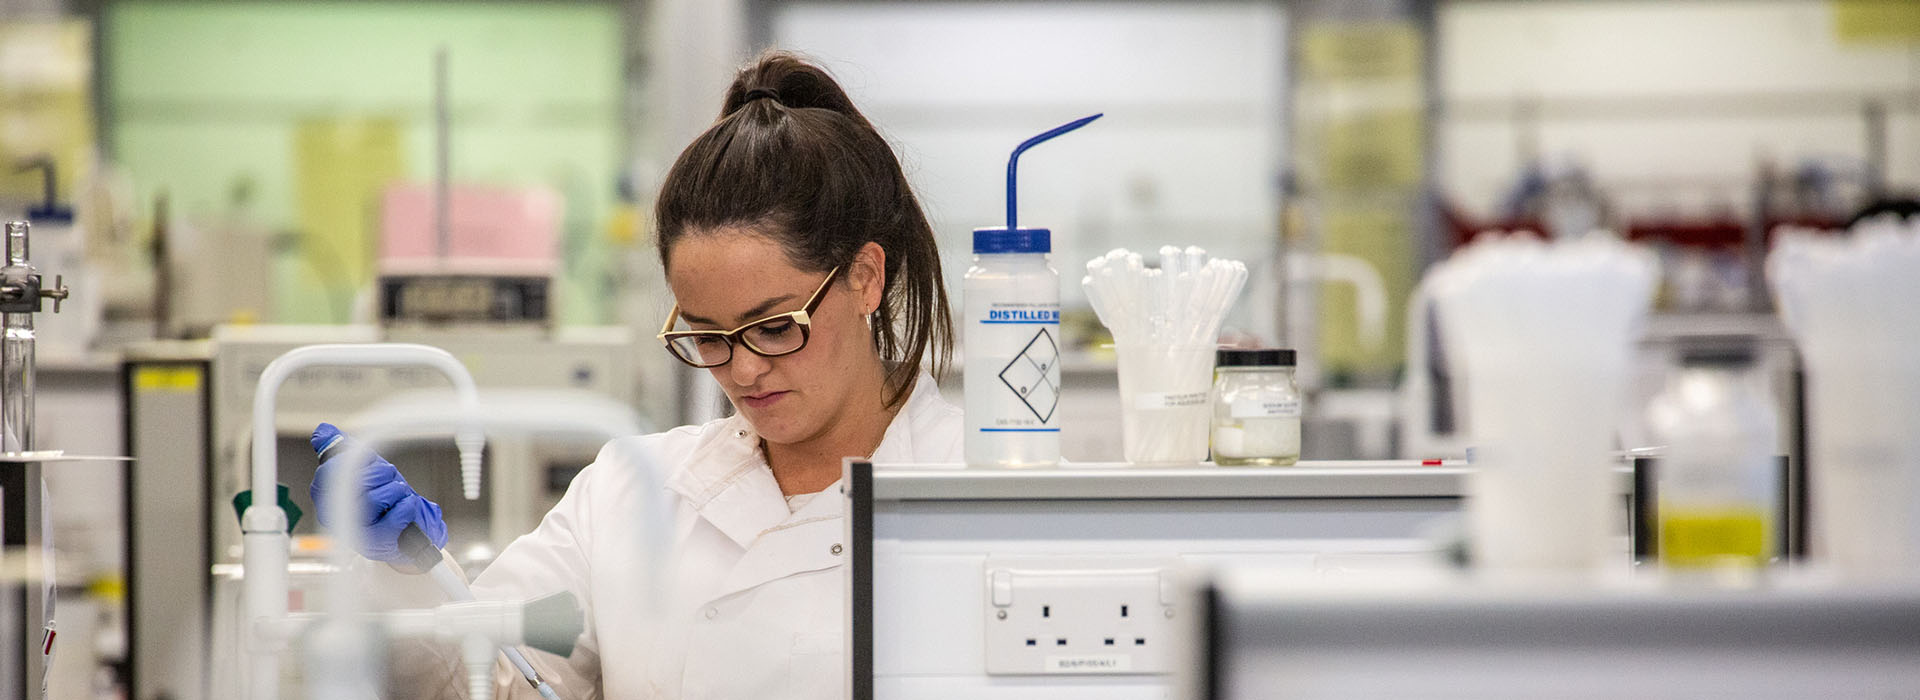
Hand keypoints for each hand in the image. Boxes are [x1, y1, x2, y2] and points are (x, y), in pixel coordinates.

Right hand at [309, 423, 448, 564]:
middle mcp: (335, 516)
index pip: (330, 471)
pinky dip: (407, 504)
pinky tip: (405, 507)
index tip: (371, 459)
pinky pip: (397, 513)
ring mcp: (356, 531)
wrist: (406, 528)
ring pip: (378, 497)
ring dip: (396, 489)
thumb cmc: (381, 500)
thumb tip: (322, 431)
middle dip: (381, 473)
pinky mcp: (379, 542)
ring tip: (397, 495)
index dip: (357, 460)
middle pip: (357, 480)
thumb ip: (341, 449)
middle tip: (388, 479)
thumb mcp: (362, 468)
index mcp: (325, 497)